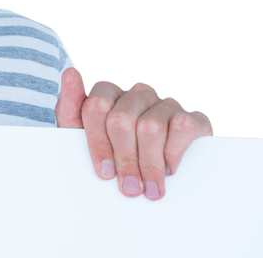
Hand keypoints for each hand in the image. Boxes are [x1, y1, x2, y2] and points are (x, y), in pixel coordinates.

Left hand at [54, 67, 212, 199]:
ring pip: (151, 127)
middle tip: (129, 188)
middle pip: (122, 120)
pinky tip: (169, 169)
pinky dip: (174, 153)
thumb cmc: (108, 154)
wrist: (149, 174)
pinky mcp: (192, 117)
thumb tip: (70, 73)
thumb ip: (70, 106)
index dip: (99, 144)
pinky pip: (183, 127)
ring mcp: (165, 103)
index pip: (96, 107)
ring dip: (149, 164)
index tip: (104, 173)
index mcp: (108, 93)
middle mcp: (137, 93)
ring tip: (149, 188)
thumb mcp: (80, 136)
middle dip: (124, 159)